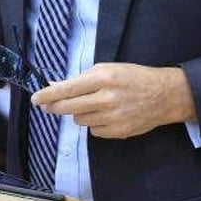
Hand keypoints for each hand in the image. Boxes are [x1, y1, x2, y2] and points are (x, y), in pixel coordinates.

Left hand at [31, 63, 197, 138]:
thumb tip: (54, 86)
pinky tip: (106, 114)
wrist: (165, 95)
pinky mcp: (119, 131)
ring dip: (79, 113)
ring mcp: (114, 117)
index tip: (35, 99)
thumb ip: (81, 78)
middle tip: (46, 105)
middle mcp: (107, 98)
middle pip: (69, 108)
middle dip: (54, 107)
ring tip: (93, 104)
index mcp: (103, 78)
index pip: (68, 88)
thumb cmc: (133, 78)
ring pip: (79, 120)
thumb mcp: (107, 69)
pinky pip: (94, 130)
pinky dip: (94, 123)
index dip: (48, 95)